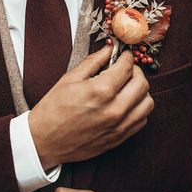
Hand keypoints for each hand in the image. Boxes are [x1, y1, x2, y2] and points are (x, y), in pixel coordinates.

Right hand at [29, 45, 153, 169]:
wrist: (44, 141)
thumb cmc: (53, 109)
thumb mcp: (69, 79)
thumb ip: (93, 62)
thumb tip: (109, 50)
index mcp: (100, 91)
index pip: (127, 68)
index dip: (127, 57)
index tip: (124, 55)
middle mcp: (114, 109)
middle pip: (142, 84)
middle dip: (135, 72)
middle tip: (125, 70)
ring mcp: (118, 126)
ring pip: (147, 103)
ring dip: (140, 91)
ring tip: (127, 88)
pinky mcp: (119, 138)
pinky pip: (142, 120)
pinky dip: (138, 109)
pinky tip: (126, 104)